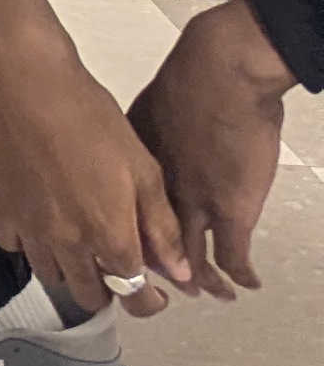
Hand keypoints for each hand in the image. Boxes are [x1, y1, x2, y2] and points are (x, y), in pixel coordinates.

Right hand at [0, 0, 194, 313]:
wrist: (25, 80)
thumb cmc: (90, 116)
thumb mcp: (143, 168)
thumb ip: (161, 227)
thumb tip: (178, 272)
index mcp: (110, 235)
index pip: (134, 296)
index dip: (149, 301)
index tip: (154, 291)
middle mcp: (67, 243)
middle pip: (89, 296)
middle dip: (109, 289)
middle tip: (116, 263)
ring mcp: (27, 228)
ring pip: (50, 276)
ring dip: (70, 269)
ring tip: (79, 242)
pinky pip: (14, 245)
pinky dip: (31, 242)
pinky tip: (41, 218)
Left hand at [131, 0, 296, 300]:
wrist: (221, 74)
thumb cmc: (189, 80)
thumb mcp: (145, 110)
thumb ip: (142, 136)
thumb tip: (141, 146)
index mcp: (130, 167)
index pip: (121, 213)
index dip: (124, 233)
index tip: (125, 246)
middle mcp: (155, 190)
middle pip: (145, 243)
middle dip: (152, 269)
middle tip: (159, 283)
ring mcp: (193, 204)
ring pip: (188, 259)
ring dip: (198, 280)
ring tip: (206, 291)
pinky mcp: (230, 211)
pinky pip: (231, 257)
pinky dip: (238, 273)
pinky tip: (245, 282)